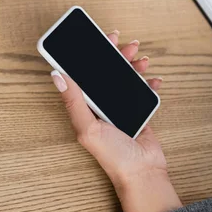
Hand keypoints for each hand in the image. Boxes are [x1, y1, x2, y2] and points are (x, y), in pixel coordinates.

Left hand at [50, 30, 181, 211]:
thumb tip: (56, 75)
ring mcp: (121, 107)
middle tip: (127, 45)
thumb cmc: (112, 156)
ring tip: (143, 60)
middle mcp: (102, 105)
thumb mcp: (87, 128)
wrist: (142, 172)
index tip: (101, 39)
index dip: (92, 54)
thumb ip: (73, 101)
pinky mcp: (139, 112)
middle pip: (108, 71)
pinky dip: (150, 83)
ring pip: (128, 77)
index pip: (85, 74)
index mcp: (87, 107)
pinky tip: (154, 80)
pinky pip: (144, 91)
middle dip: (118, 55)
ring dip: (135, 65)